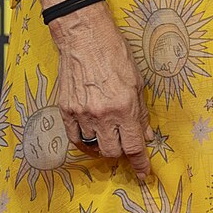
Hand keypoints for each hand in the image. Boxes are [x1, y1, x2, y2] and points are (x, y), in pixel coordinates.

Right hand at [50, 6, 151, 178]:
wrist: (84, 38)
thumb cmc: (115, 54)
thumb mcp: (138, 81)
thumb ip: (141, 112)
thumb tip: (146, 135)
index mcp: (124, 107)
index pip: (133, 146)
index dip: (140, 163)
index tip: (144, 173)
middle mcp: (102, 114)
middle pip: (112, 152)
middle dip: (122, 152)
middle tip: (125, 145)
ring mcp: (82, 114)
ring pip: (93, 147)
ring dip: (103, 146)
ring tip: (108, 136)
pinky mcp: (65, 111)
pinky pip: (74, 138)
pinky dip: (84, 141)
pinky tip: (91, 135)